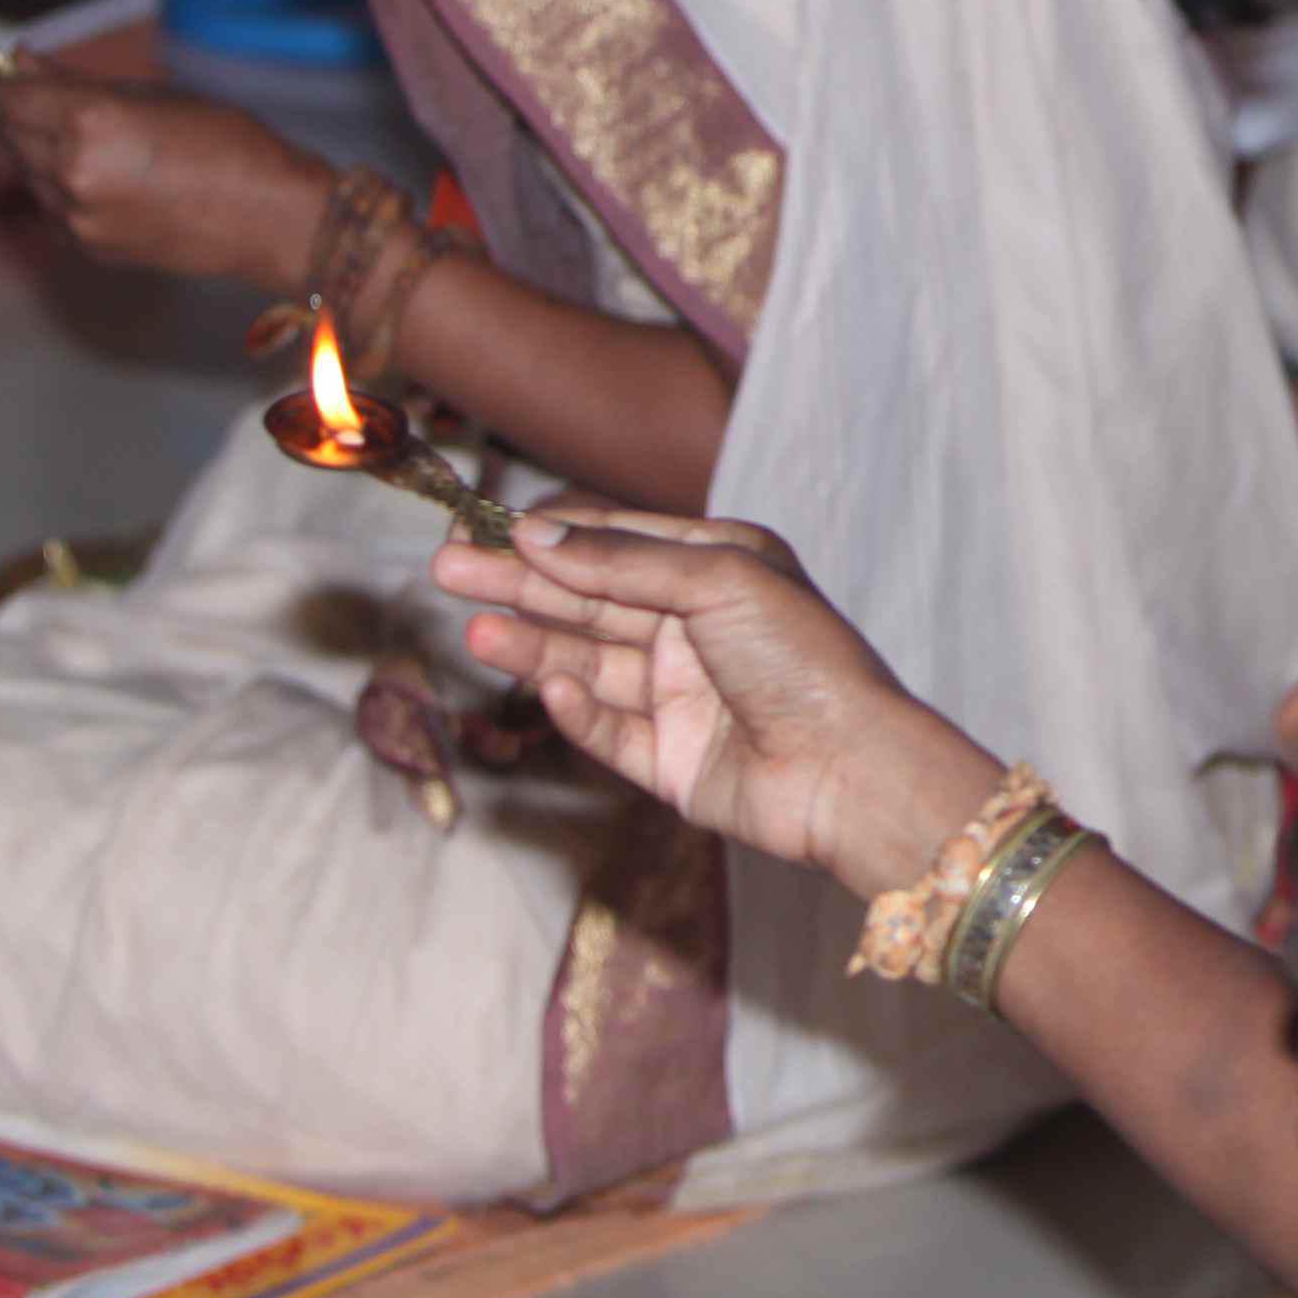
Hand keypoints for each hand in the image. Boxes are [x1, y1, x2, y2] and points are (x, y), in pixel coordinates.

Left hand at [0, 58, 329, 287]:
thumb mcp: (154, 95)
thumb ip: (78, 82)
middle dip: (7, 108)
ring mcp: (75, 216)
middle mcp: (71, 172)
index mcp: (91, 122)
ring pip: (26, 170)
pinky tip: (91, 168)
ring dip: (32, 145)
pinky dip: (56, 180)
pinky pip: (51, 204)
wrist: (268, 218)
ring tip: (65, 127)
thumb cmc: (227, 142)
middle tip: (16, 87)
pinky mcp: (85, 245)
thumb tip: (23, 63)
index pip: (10, 96)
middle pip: (8, 133)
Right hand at [432, 506, 989, 889]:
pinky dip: (576, 709)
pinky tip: (549, 685)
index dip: (552, 537)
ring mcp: (684, 697)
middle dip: (520, 585)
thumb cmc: (804, 659)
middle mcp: (700, 627)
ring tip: (475, 631)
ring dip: (533, 644)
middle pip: (591, 601)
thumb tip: (537, 535)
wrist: (851, 769)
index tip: (484, 529)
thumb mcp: (716, 581)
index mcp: (722, 568)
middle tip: (446, 570)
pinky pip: (609, 729)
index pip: (619, 541)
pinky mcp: (673, 761)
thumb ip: (621, 562)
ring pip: (590, 662)